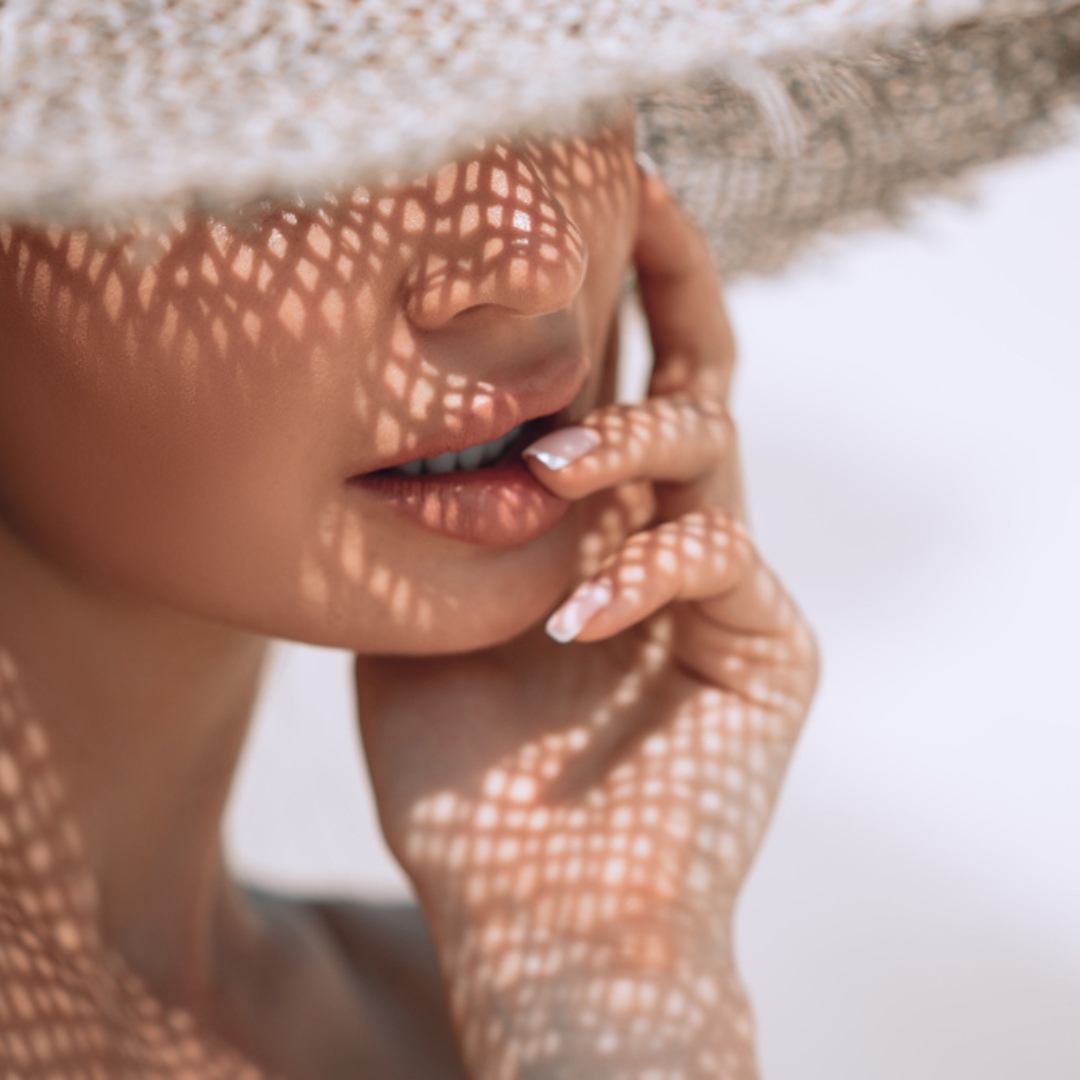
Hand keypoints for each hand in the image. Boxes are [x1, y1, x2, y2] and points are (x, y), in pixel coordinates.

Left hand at [355, 175, 817, 1079]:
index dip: (594, 298)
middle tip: (641, 195)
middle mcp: (664, 536)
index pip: (605, 385)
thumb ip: (421, 537)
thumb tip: (382, 436)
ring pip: (709, 446)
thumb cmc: (466, 789)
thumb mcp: (411, 635)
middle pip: (692, 372)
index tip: (555, 211)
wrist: (535, 919)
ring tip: (546, 473)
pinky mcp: (770, 645)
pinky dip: (641, 571)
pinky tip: (570, 624)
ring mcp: (723, 586)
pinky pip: (719, 558)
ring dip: (626, 436)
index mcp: (589, 530)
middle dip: (672, 276)